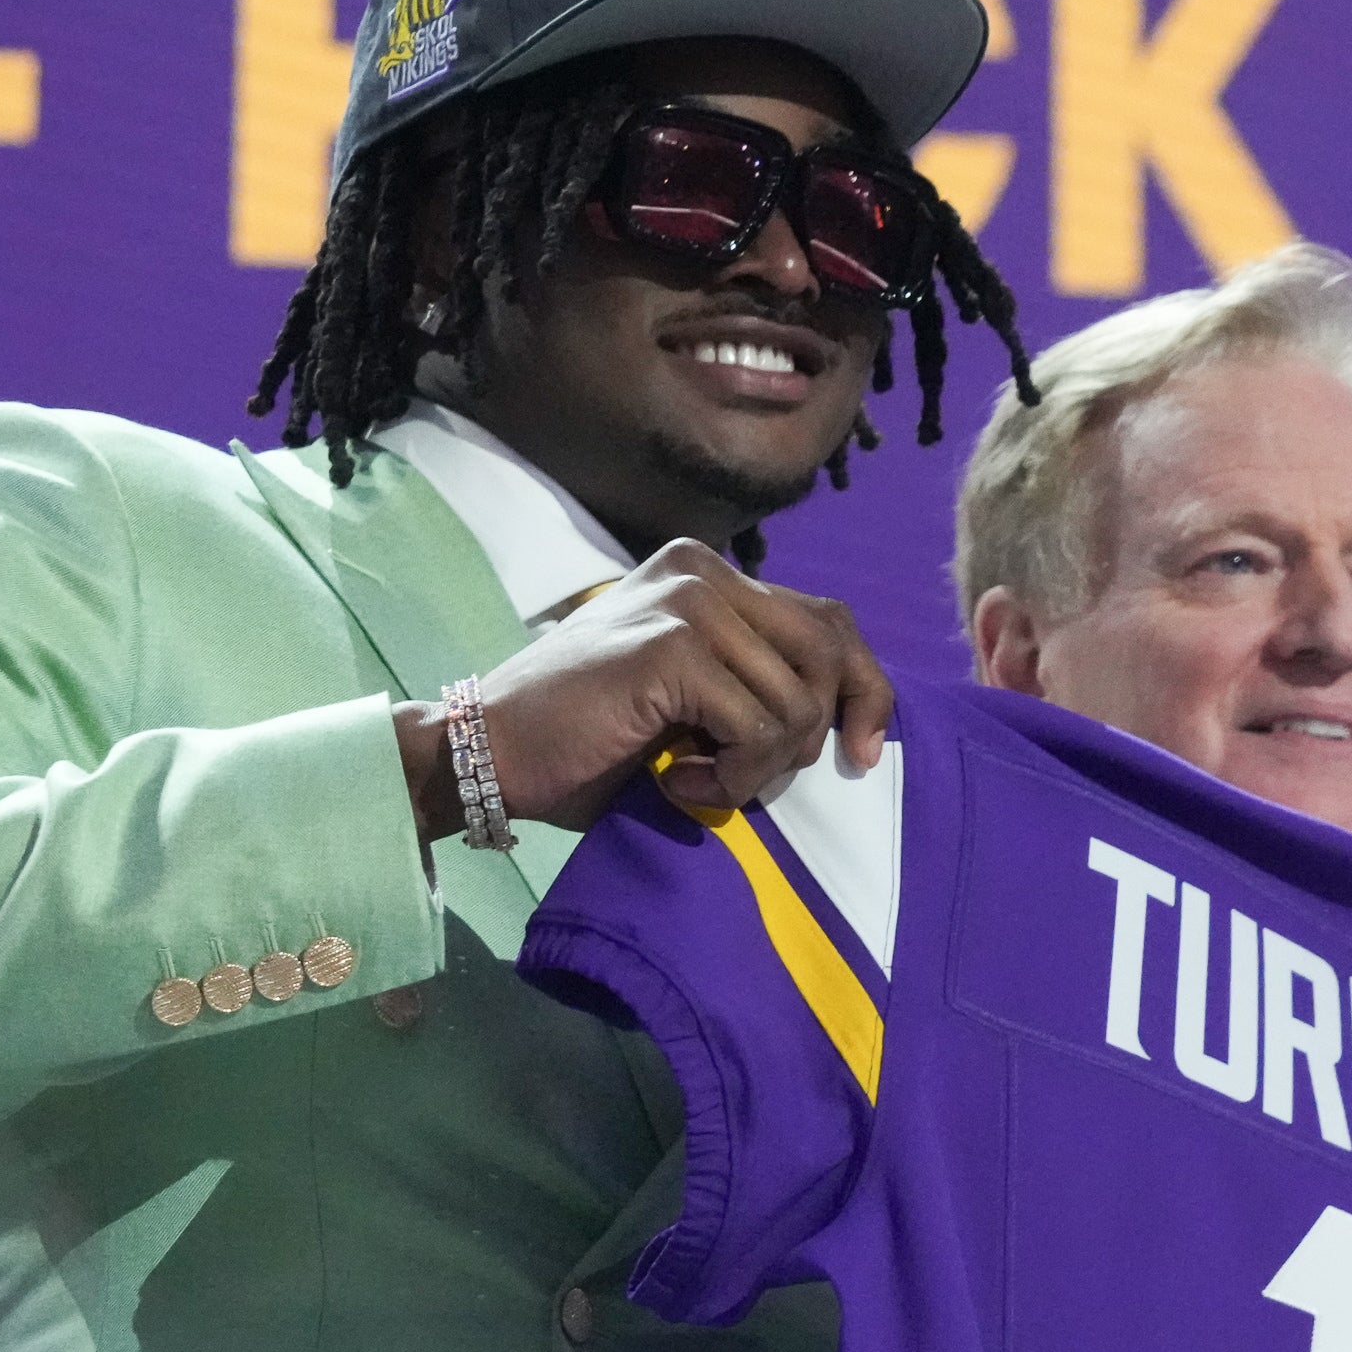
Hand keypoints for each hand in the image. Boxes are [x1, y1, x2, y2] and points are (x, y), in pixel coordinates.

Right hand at [396, 540, 889, 836]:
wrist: (486, 752)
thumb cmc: (584, 741)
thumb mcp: (690, 697)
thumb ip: (753, 680)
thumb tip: (850, 716)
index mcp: (709, 572)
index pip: (830, 620)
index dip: (864, 689)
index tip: (863, 753)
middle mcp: (704, 571)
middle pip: (830, 651)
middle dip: (814, 734)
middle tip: (748, 777)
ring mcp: (688, 602)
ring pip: (796, 703)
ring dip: (756, 770)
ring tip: (691, 779)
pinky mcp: (673, 647)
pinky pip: (758, 729)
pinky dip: (731, 777)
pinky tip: (674, 780)